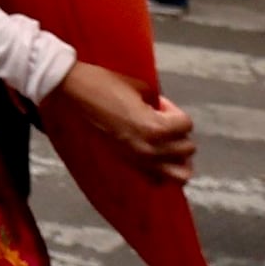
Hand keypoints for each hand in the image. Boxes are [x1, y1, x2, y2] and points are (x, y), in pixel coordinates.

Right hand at [55, 60, 194, 183]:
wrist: (77, 93)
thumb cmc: (106, 85)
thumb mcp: (141, 87)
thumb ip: (160, 104)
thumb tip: (166, 112)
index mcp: (154, 127)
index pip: (186, 125)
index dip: (173, 110)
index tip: (159, 104)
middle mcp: (149, 149)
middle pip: (187, 149)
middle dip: (179, 132)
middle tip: (162, 120)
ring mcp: (139, 159)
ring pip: (180, 175)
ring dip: (178, 156)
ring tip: (166, 141)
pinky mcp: (128, 163)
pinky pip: (158, 180)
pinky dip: (162, 171)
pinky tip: (155, 155)